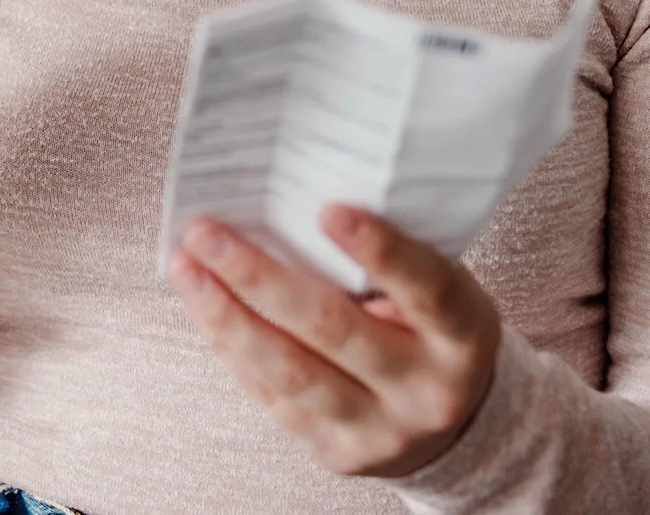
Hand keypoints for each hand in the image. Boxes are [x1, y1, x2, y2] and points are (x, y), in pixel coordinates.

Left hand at [167, 206, 500, 478]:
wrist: (453, 422)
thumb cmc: (432, 326)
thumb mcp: (439, 285)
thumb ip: (388, 254)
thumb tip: (293, 197)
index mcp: (464, 336)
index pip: (427, 289)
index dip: (381, 250)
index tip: (328, 210)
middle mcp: (426, 391)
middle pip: (334, 330)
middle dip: (259, 277)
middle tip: (207, 232)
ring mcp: (380, 430)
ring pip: (289, 371)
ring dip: (225, 315)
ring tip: (185, 267)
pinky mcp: (336, 453)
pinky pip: (270, 395)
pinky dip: (230, 344)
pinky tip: (202, 305)